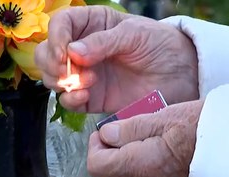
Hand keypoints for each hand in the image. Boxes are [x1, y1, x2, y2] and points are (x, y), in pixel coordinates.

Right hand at [34, 6, 198, 113]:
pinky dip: (70, 99)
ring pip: (52, 78)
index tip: (64, 52)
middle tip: (68, 71)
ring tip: (85, 82)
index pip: (60, 24)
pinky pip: (69, 101)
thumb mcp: (134, 34)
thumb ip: (103, 42)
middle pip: (46, 53)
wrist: (181, 75)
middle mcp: (83, 49)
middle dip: (51, 63)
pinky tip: (84, 95)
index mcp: (93, 24)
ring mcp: (86, 74)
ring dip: (60, 81)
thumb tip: (72, 52)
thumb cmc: (160, 45)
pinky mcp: (93, 98)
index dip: (56, 37)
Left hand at [86, 99, 203, 176]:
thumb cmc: (206, 124)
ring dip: (125, 161)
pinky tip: (159, 146)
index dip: (94, 147)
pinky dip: (143, 166)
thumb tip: (105, 134)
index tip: (104, 129)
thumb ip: (131, 128)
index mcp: (145, 164)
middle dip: (106, 156)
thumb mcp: (165, 116)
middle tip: (118, 132)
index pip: (98, 167)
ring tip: (141, 136)